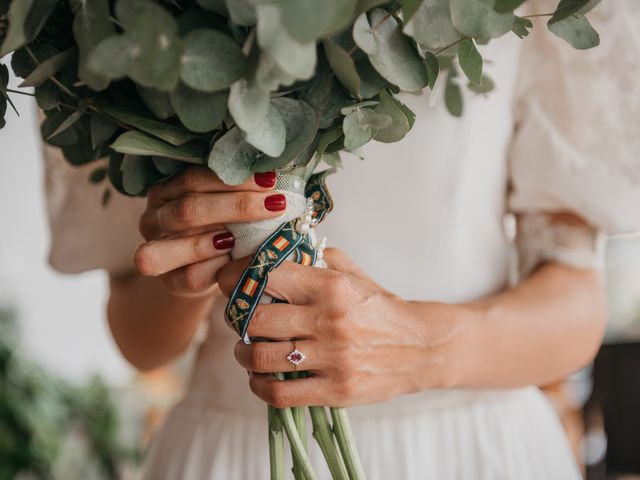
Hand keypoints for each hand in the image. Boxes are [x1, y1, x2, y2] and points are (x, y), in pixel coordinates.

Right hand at [134, 167, 287, 296]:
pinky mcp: (171, 282)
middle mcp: (154, 219)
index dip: (231, 179)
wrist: (210, 271)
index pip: (192, 178)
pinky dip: (218, 266)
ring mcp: (157, 251)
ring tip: (260, 230)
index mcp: (164, 192)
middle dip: (238, 205)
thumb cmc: (220, 227)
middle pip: (189, 208)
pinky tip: (237, 257)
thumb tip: (270, 173)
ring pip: (185, 241)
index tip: (269, 180)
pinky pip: (192, 275)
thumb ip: (234, 188)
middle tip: (276, 204)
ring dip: (226, 238)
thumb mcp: (222, 203)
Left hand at [217, 248, 467, 407]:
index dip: (237, 277)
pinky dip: (259, 386)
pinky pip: (279, 394)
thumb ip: (318, 260)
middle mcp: (330, 320)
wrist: (422, 347)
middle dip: (236, 319)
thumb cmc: (382, 308)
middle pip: (256, 319)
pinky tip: (260, 378)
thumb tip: (279, 249)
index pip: (267, 276)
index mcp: (332, 286)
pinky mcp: (337, 390)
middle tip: (237, 318)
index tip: (229, 281)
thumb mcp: (355, 276)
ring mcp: (333, 358)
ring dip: (243, 353)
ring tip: (246, 349)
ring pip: (261, 358)